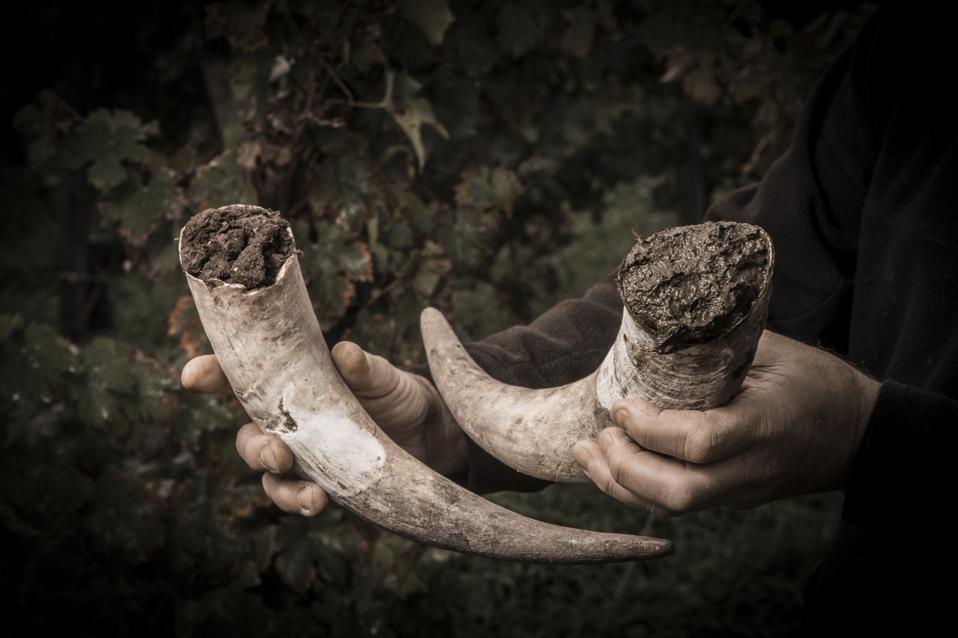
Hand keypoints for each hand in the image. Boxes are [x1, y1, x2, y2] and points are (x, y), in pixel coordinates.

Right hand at [181, 341, 467, 515]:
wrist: (432, 435)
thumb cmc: (397, 393)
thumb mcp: (384, 377)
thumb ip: (365, 369)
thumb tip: (345, 353)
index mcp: (292, 383)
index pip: (242, 377)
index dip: (212, 374)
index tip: (193, 374)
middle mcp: (288, 420)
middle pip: (248, 434)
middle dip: (253, 446)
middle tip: (276, 452)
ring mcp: (302, 455)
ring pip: (268, 473)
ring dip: (277, 482)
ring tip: (307, 492)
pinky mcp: (320, 484)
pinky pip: (296, 497)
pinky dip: (301, 502)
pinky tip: (318, 502)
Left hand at [572, 330, 879, 515]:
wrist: (859, 434)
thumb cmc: (816, 382)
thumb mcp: (775, 350)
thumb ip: (719, 343)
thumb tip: (658, 321)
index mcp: (764, 424)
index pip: (701, 442)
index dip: (652, 429)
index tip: (622, 406)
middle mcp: (750, 468)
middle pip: (678, 492)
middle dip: (625, 467)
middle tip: (599, 432)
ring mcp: (741, 490)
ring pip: (672, 508)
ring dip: (619, 484)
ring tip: (587, 450)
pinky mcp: (731, 499)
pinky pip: (676, 505)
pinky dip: (635, 490)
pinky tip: (607, 466)